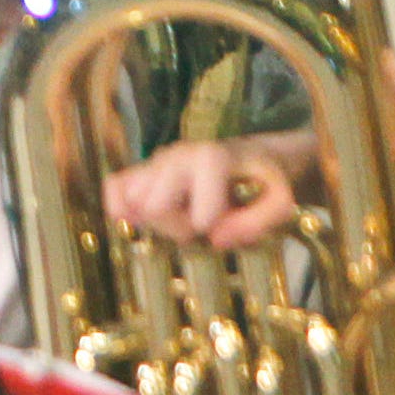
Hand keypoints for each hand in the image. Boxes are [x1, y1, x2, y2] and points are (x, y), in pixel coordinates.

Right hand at [103, 133, 313, 252]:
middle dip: (178, 226)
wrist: (253, 155)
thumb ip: (256, 221)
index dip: (205, 223)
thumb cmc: (265, 179)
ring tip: (182, 218)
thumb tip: (215, 239)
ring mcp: (156, 161)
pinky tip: (139, 219)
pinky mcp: (142, 169)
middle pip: (155, 206)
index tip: (218, 228)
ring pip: (135, 201)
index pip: (192, 204)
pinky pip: (115, 186)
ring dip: (158, 222)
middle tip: (202, 227)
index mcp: (210, 157)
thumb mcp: (280, 200)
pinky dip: (120, 207)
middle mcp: (177, 155)